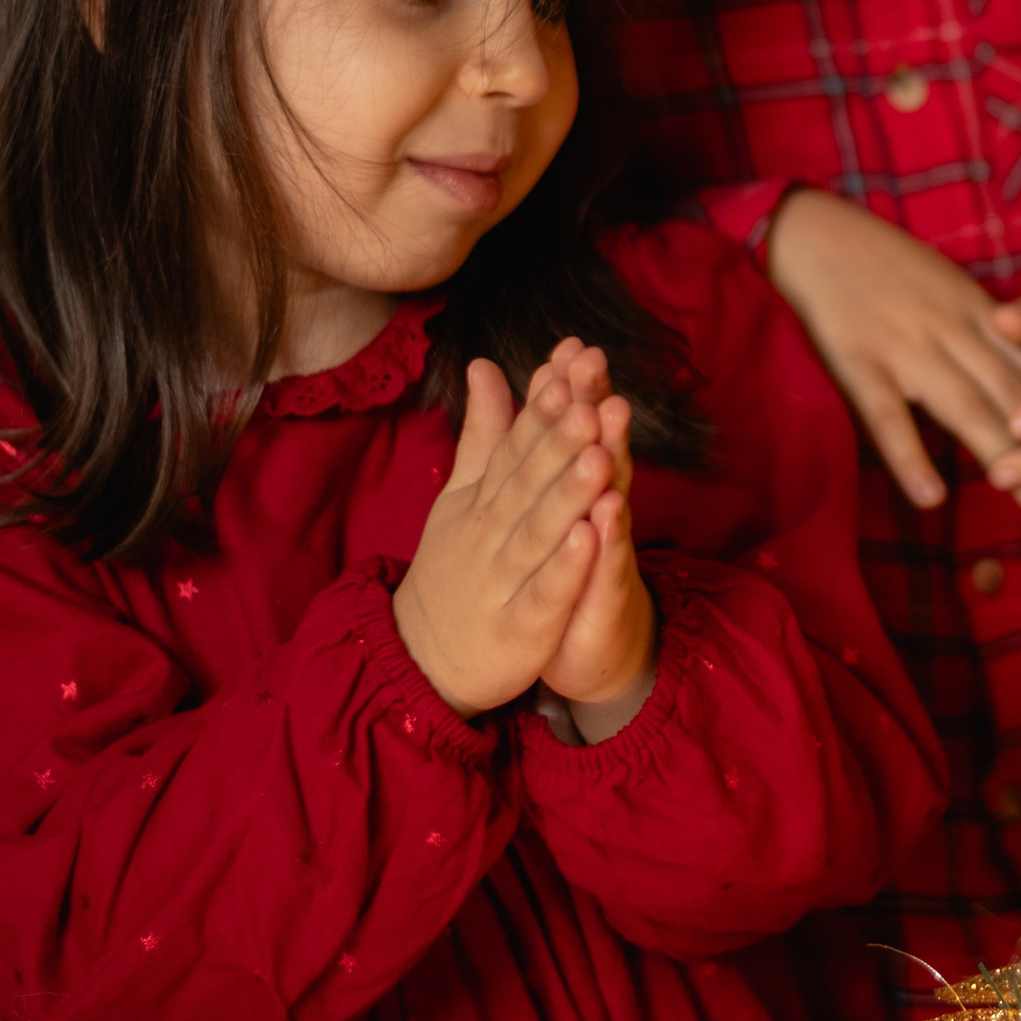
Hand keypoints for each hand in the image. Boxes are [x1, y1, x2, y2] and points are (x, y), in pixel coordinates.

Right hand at [392, 353, 620, 718]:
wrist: (422, 657)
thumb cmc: (454, 565)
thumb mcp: (462, 495)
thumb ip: (483, 432)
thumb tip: (486, 363)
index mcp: (480, 500)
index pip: (512, 448)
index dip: (540, 411)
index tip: (566, 369)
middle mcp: (489, 534)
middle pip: (527, 484)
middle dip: (559, 443)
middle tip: (590, 401)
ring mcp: (502, 581)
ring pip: (539, 534)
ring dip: (569, 496)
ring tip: (599, 457)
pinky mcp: (520, 628)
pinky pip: (544, 594)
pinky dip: (566, 567)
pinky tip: (591, 537)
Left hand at [536, 341, 656, 741]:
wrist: (589, 646)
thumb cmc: (558, 567)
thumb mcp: (535, 500)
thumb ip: (524, 437)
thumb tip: (516, 375)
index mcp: (577, 484)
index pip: (573, 428)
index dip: (570, 388)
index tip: (566, 345)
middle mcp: (601, 507)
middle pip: (599, 448)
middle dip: (595, 407)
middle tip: (593, 363)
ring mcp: (610, 549)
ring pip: (610, 500)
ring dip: (610, 463)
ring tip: (604, 428)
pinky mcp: (610, 595)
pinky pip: (609, 566)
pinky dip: (606, 542)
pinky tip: (603, 517)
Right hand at [766, 190, 1020, 506]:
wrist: (813, 234)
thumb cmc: (883, 266)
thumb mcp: (947, 287)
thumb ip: (987, 330)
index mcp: (977, 308)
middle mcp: (950, 326)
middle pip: (1012, 391)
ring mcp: (904, 345)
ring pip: (964, 405)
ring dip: (1003, 454)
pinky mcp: (857, 361)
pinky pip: (888, 417)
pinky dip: (910, 457)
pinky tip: (931, 498)